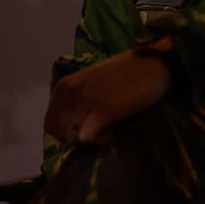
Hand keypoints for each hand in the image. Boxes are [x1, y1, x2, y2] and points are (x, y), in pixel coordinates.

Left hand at [44, 48, 172, 144]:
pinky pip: (89, 139)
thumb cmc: (125, 76)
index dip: (69, 132)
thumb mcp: (90, 83)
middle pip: (61, 135)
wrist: (153, 63)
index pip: (50, 126)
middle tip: (100, 128)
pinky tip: (114, 129)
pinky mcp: (104, 110)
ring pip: (74, 139)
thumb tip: (69, 132)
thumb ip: (75, 101)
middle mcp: (71, 91)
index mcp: (65, 86)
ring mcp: (87, 100)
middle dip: (79, 138)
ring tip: (110, 126)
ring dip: (92, 139)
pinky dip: (101, 140)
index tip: (88, 126)